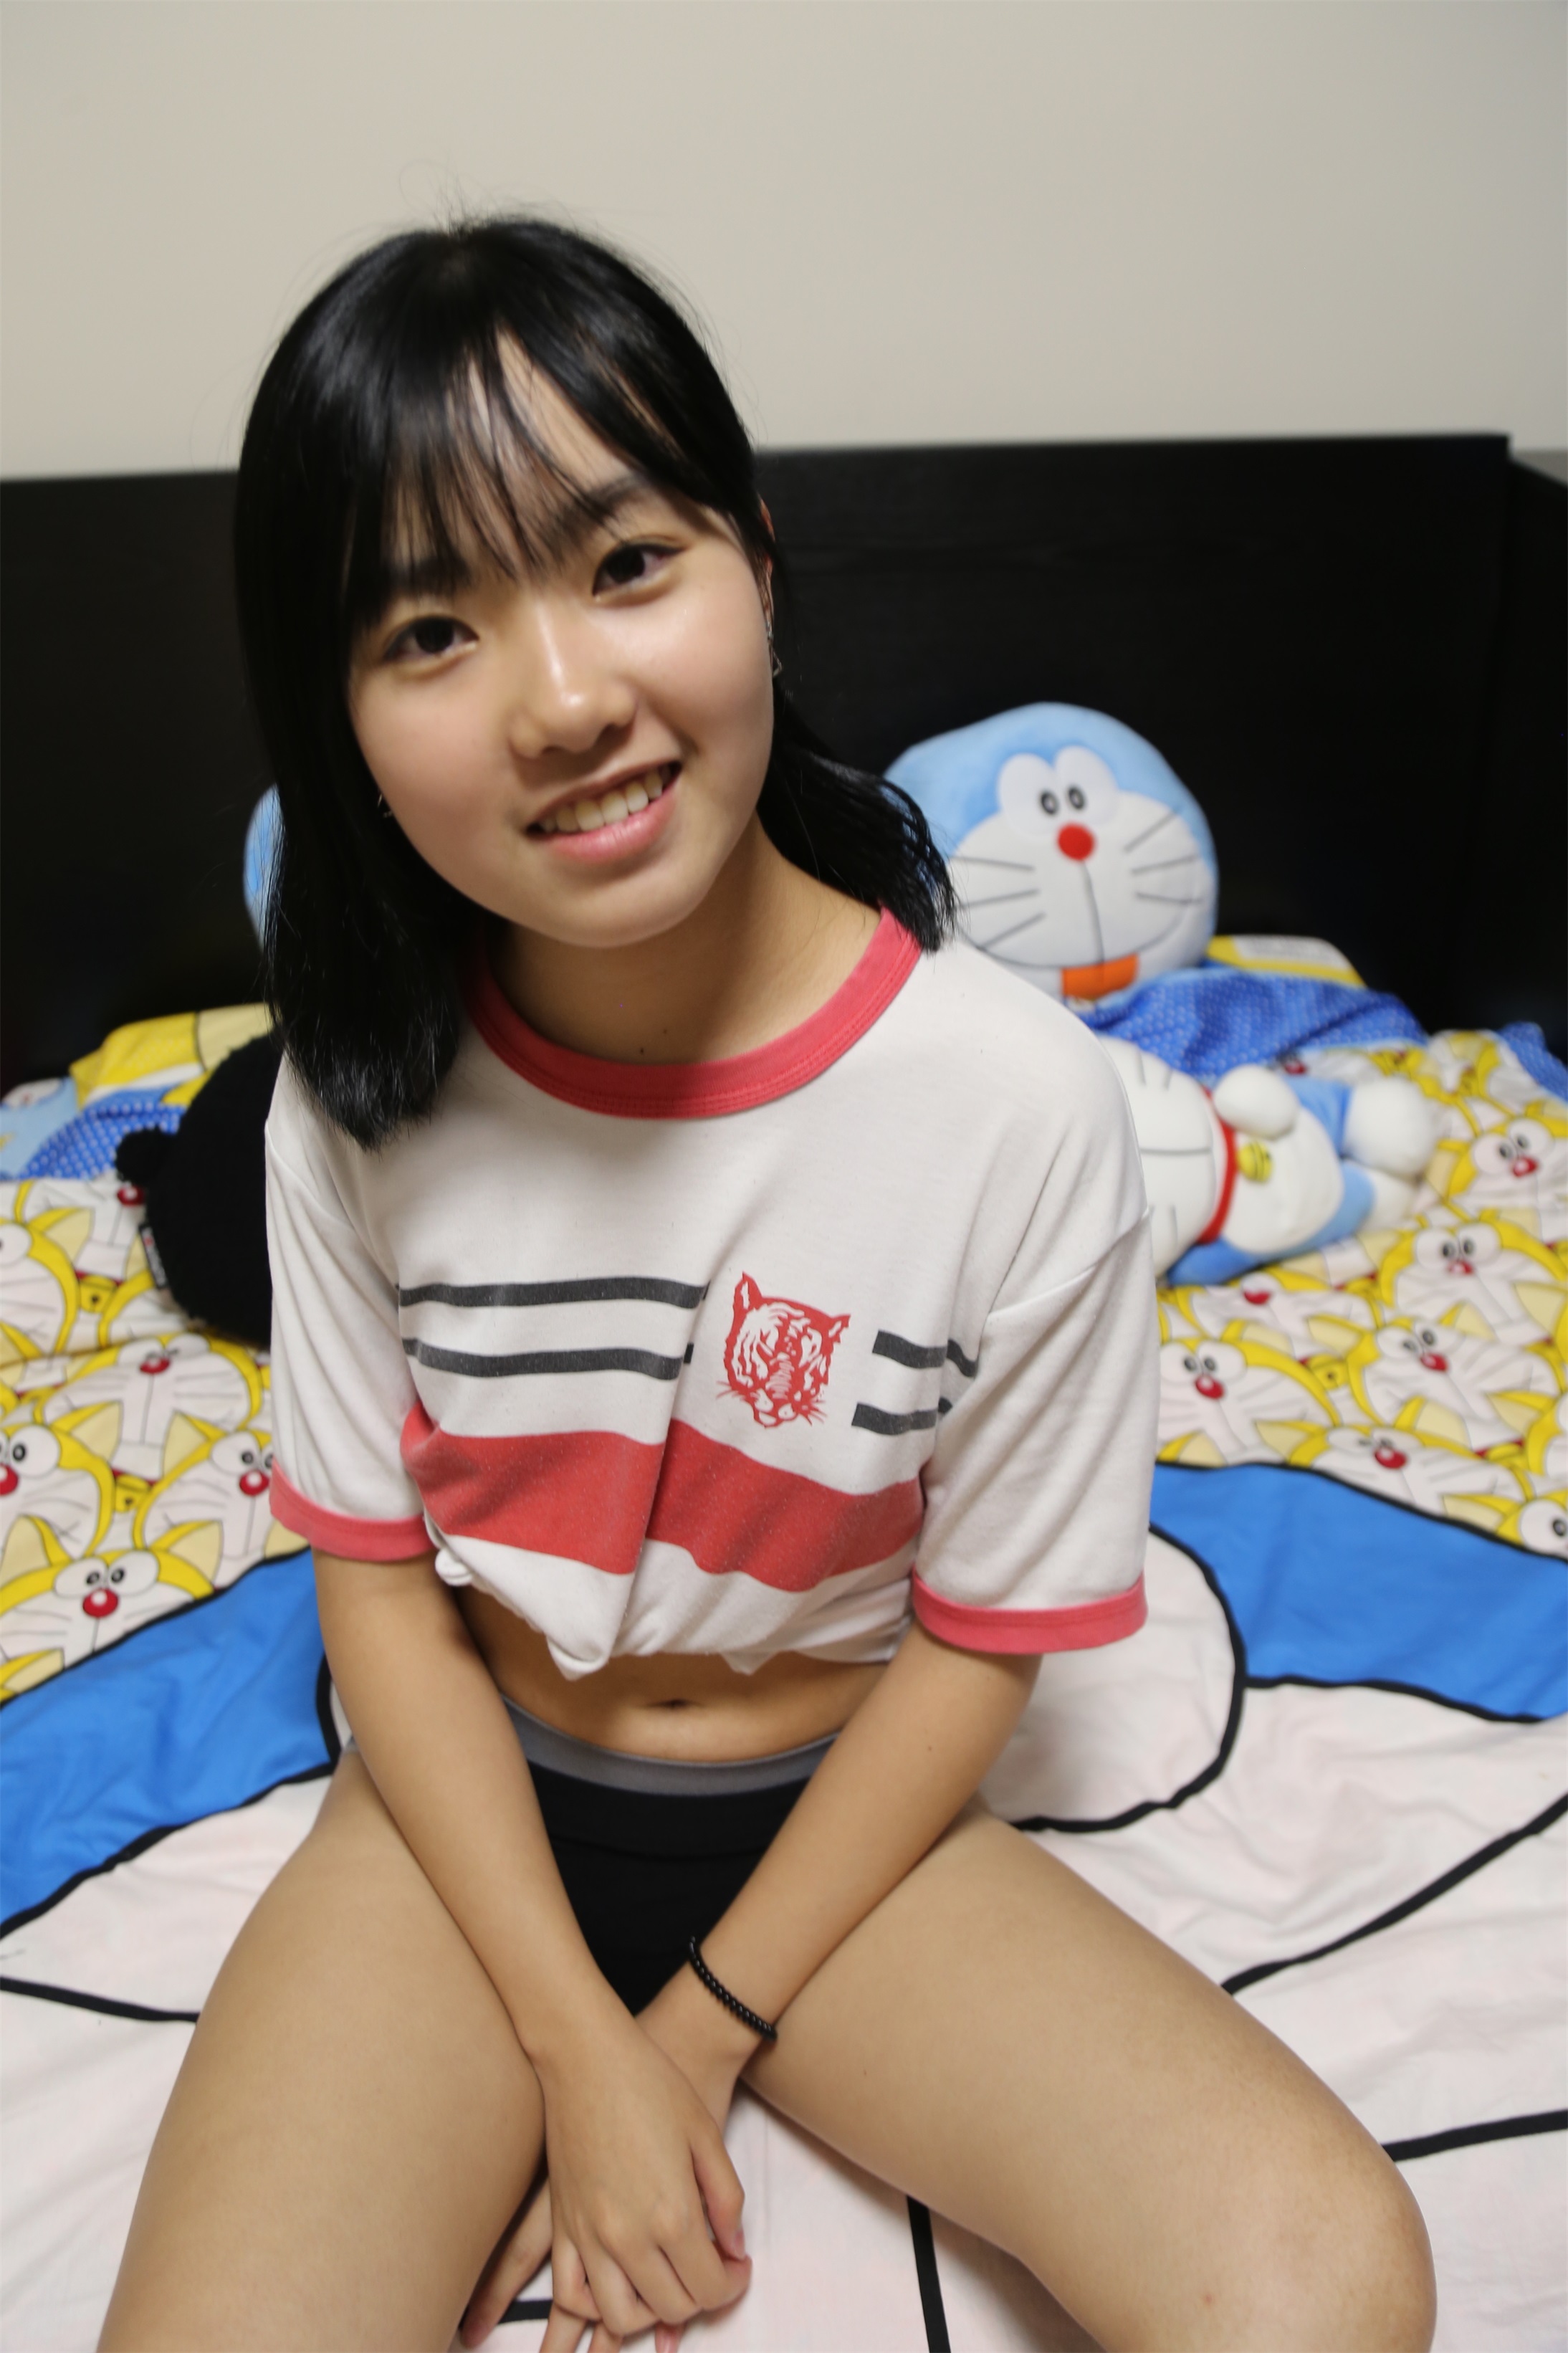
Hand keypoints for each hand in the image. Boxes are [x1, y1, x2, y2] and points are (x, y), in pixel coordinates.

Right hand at [460, 2003, 749, 2349]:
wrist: (588, 2054)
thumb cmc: (652, 2083)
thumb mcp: (706, 2135)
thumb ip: (727, 2200)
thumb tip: (733, 2247)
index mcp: (672, 2213)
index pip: (710, 2286)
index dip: (733, 2283)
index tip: (738, 2265)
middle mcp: (629, 2236)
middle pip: (671, 2306)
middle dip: (699, 2298)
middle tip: (710, 2270)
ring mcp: (589, 2235)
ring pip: (620, 2316)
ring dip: (650, 2313)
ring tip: (667, 2284)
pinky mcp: (562, 2225)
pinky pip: (571, 2293)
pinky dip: (595, 2308)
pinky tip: (616, 2289)